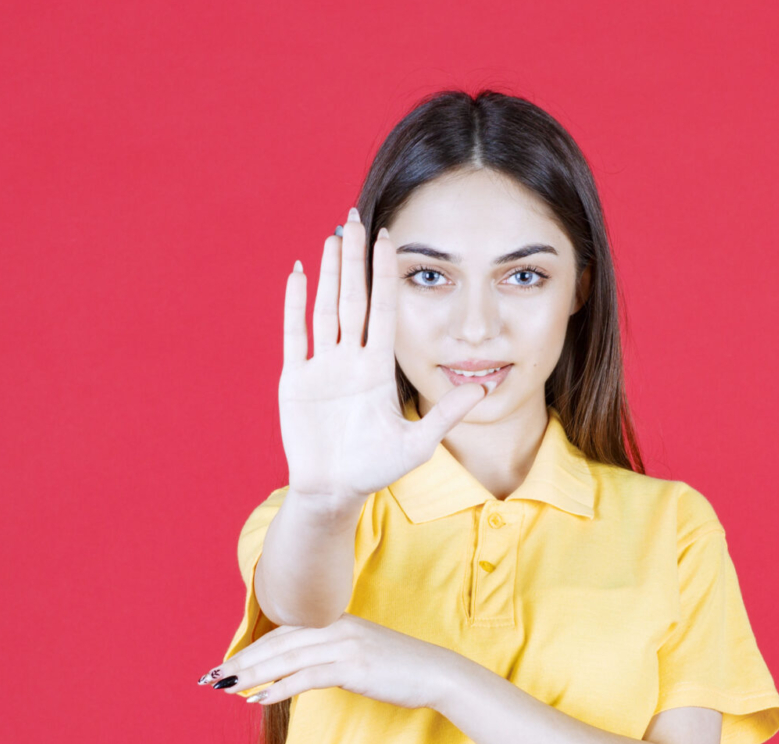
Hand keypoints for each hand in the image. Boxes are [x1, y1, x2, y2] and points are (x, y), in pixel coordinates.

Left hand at [203, 613, 465, 711]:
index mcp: (336, 623)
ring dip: (252, 674)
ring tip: (225, 688)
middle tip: (210, 677)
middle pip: (278, 644)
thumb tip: (302, 674)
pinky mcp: (353, 667)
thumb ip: (332, 658)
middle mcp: (336, 629)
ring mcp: (345, 645)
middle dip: (241, 661)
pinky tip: (258, 699)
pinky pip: (306, 677)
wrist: (437, 673)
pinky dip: (279, 687)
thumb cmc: (401, 669)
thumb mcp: (362, 655)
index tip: (226, 664)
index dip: (253, 649)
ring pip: (286, 658)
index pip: (284, 634)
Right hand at [278, 207, 487, 507]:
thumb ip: (447, 413)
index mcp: (378, 369)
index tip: (392, 239)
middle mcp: (350, 360)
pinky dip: (294, 303)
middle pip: (353, 299)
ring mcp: (321, 367)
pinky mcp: (295, 379)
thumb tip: (484, 386)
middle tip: (356, 218)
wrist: (335, 491)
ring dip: (327, 272)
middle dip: (354, 259)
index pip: (385, 311)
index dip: (386, 275)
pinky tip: (298, 272)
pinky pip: (295, 334)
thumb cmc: (376, 469)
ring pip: (325, 308)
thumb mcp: (418, 442)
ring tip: (332, 235)